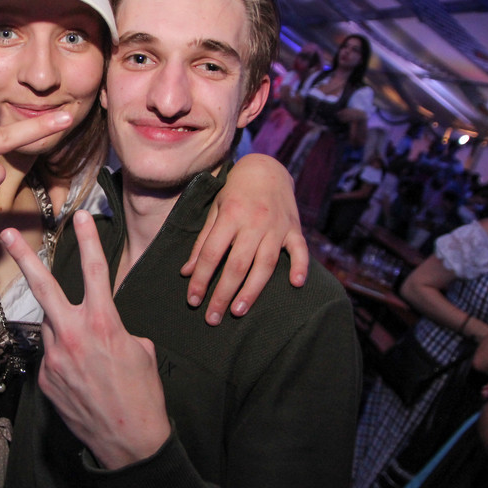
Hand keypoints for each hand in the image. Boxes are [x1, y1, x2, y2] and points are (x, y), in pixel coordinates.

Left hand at [2, 211, 171, 469]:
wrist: (130, 443)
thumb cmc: (143, 395)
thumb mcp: (140, 351)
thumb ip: (117, 330)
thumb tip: (103, 328)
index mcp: (104, 323)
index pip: (95, 271)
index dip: (89, 239)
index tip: (81, 216)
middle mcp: (73, 335)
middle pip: (43, 287)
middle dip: (24, 257)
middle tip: (6, 234)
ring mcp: (54, 358)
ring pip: (51, 327)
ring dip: (64, 330)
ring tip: (89, 357)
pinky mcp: (45, 379)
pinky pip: (52, 357)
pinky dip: (65, 360)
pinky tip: (83, 380)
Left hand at [182, 154, 308, 324]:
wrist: (267, 169)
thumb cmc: (234, 193)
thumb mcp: (214, 210)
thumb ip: (202, 242)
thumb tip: (187, 272)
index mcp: (230, 216)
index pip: (212, 254)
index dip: (201, 279)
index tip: (193, 301)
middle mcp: (253, 222)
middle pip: (237, 265)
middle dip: (222, 294)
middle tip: (212, 318)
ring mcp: (276, 226)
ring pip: (265, 264)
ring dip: (252, 291)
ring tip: (237, 312)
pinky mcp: (294, 229)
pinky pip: (300, 250)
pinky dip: (300, 266)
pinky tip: (296, 284)